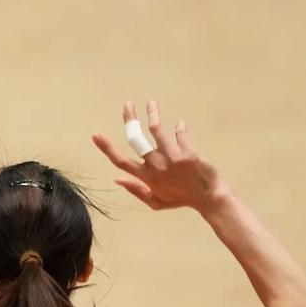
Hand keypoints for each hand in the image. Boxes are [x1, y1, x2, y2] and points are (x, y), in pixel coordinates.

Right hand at [92, 99, 225, 212]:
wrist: (209, 198)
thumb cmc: (181, 199)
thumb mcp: (155, 202)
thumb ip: (136, 190)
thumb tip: (116, 179)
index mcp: (146, 177)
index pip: (120, 161)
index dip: (107, 148)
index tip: (96, 135)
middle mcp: (155, 165)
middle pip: (135, 138)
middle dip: (129, 119)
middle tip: (128, 105)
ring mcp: (171, 157)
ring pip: (155, 129)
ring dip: (152, 113)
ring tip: (151, 104)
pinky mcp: (187, 152)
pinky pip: (179, 133)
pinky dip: (179, 127)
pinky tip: (180, 125)